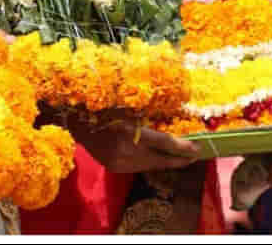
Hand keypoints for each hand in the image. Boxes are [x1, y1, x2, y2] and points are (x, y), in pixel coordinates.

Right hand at [67, 111, 200, 173]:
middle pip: (159, 159)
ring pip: (149, 165)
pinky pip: (138, 166)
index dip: (182, 147)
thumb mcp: (128, 104)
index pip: (163, 143)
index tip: (198, 149)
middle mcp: (125, 150)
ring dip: (165, 162)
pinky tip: (158, 158)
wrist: (73, 117)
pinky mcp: (114, 166)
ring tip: (180, 158)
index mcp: (129, 131)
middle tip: (194, 156)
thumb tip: (170, 124)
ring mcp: (118, 161)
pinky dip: (150, 162)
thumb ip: (147, 115)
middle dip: (178, 159)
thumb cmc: (102, 103)